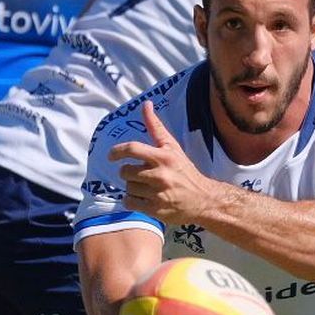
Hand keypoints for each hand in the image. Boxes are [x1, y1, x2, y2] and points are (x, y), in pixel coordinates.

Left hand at [109, 100, 219, 225]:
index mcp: (163, 157)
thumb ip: (156, 127)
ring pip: (128, 188)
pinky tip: (143, 198)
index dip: (117, 151)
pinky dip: (132, 201)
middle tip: (139, 174)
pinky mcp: (155, 210)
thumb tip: (146, 104)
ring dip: (132, 187)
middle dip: (128, 173)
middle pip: (126, 172)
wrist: (203, 199)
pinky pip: (130, 203)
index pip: (132, 149)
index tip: (111, 156)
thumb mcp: (172, 147)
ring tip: (145, 187)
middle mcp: (160, 175)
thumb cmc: (185, 171)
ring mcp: (157, 194)